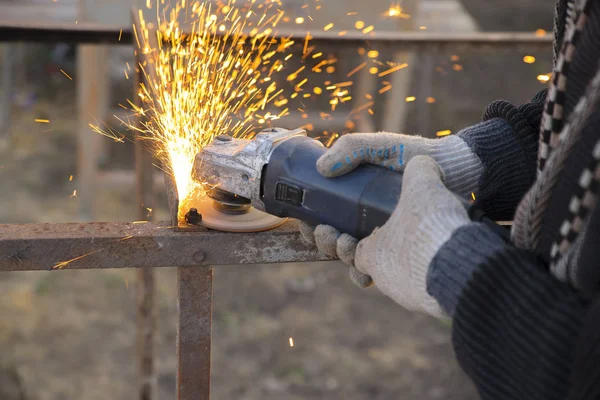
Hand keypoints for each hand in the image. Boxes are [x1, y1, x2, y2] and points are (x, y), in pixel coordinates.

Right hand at [301, 131, 479, 288]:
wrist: (454, 169)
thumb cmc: (416, 154)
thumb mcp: (380, 146)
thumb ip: (352, 148)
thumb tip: (321, 168)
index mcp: (354, 199)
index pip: (323, 215)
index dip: (310, 222)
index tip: (307, 222)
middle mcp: (365, 220)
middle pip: (332, 239)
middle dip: (323, 240)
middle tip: (325, 232)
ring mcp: (382, 237)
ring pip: (350, 256)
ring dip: (339, 255)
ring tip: (344, 244)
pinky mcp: (399, 251)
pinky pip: (375, 270)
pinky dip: (363, 274)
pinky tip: (364, 272)